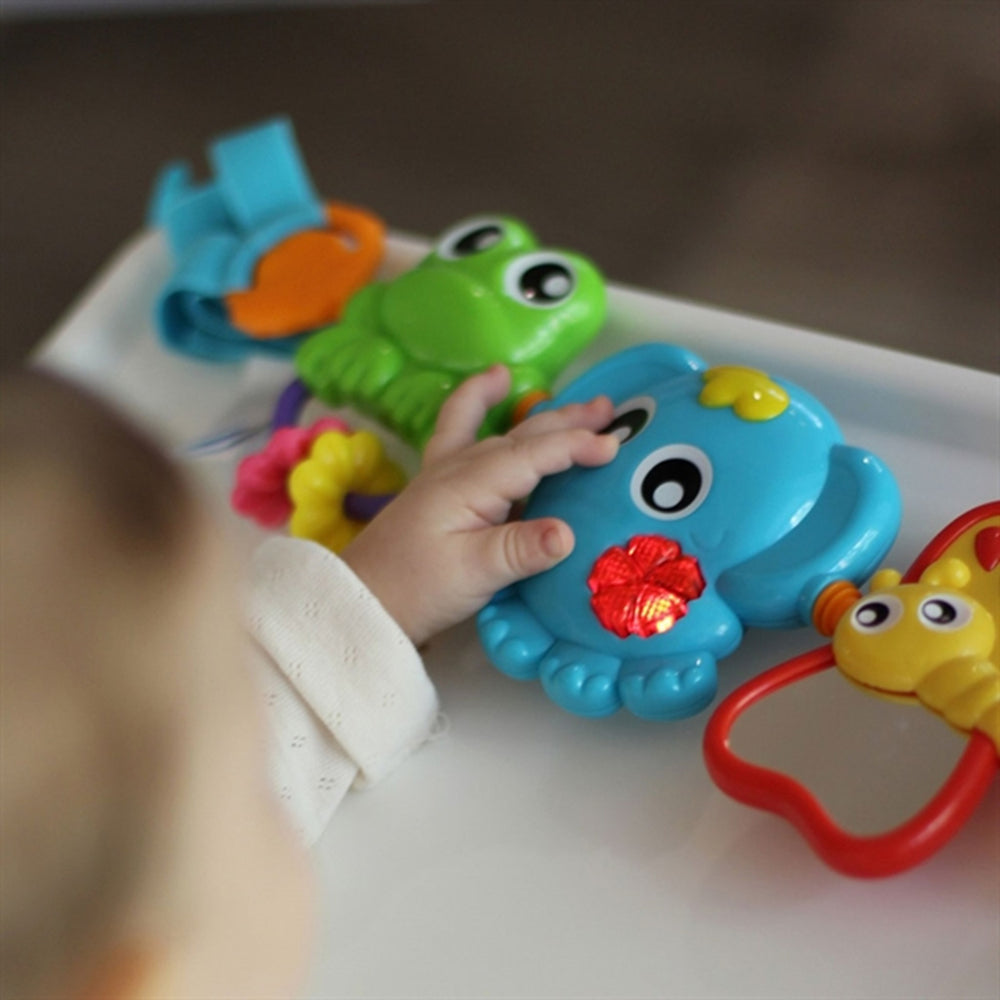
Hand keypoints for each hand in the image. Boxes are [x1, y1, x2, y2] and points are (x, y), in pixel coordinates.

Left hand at [342, 365, 617, 644]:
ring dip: (541, 416)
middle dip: (568, 422)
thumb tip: (568, 533)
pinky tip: (492, 382)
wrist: (361, 600)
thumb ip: (520, 550)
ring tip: (576, 403)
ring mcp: (447, 471)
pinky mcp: (440, 484)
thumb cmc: (416, 588)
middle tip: (611, 411)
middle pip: (522, 436)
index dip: (575, 446)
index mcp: (471, 483)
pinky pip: (463, 428)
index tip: (614, 447)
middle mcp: (460, 467)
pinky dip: (479, 401)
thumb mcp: (473, 574)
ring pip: (503, 433)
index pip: (533, 454)